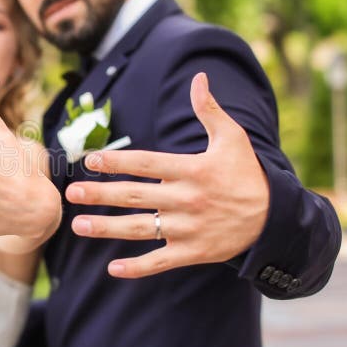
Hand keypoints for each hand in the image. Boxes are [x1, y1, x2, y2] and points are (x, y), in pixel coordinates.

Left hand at [66, 72, 268, 277]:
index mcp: (191, 170)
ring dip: (107, 229)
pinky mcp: (193, 252)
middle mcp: (186, 199)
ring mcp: (188, 228)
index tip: (89, 161)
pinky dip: (138, 268)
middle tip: (71, 194)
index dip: (116, 162)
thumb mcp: (232, 138)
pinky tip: (112, 269)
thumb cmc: (247, 174)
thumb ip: (209, 109)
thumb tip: (198, 77)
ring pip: (141, 229)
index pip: (146, 164)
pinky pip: (161, 261)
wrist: (275, 218)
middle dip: (101, 195)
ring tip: (78, 226)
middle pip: (135, 196)